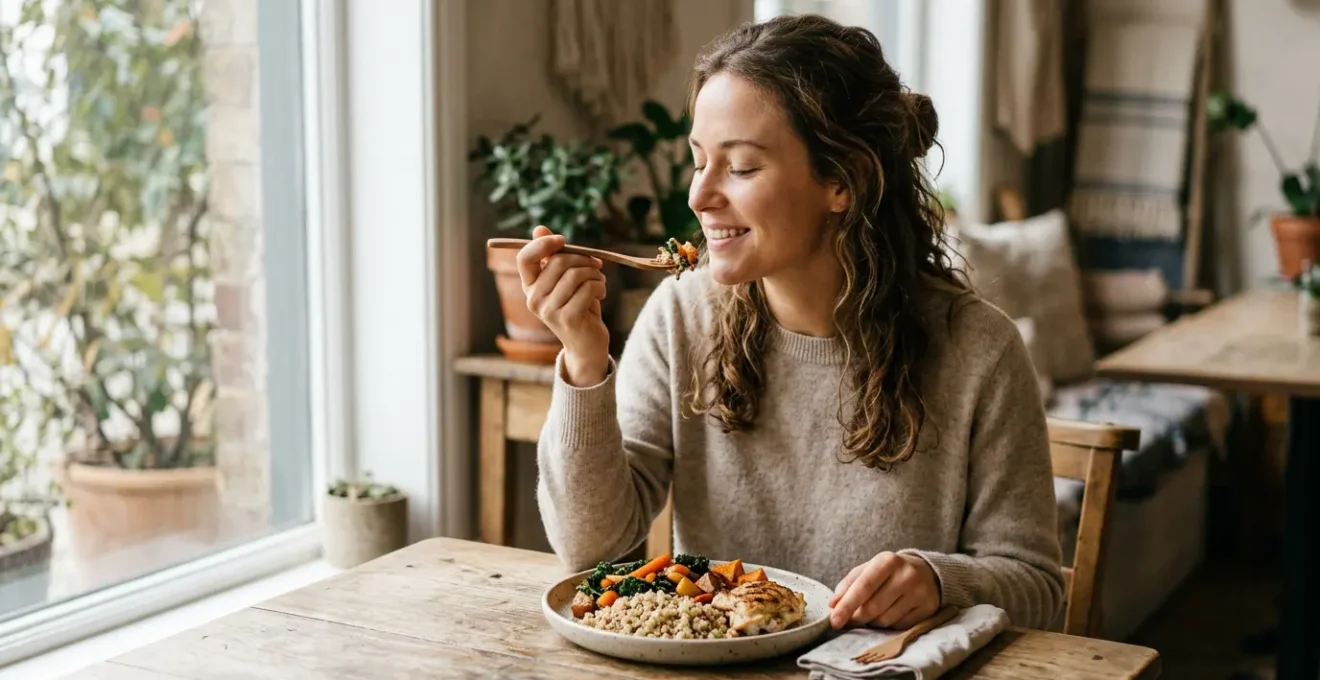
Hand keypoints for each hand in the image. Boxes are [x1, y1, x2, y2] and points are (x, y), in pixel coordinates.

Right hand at [517, 225, 610, 385]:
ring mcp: (548, 311)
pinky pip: (587, 288)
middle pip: (558, 261)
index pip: (525, 257)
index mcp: (529, 286)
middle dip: (583, 259)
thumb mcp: (564, 279)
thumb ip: (552, 255)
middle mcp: (533, 299)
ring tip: (599, 282)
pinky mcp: (567, 318)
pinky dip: (600, 286)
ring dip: (595, 273)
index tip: (563, 240)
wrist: (586, 343)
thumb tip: (539, 228)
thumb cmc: (577, 306)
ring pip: (576, 274)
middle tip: (596, 265)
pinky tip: (601, 294)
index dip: (543, 243)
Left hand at [827, 552, 939, 629]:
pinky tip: (889, 614)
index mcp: (888, 561)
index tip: (834, 621)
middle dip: (857, 617)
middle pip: (873, 607)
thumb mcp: (869, 569)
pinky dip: (888, 625)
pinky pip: (899, 626)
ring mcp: (919, 593)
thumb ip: (849, 584)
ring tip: (872, 613)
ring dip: (872, 622)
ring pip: (885, 620)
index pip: (864, 587)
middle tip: (850, 619)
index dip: (846, 606)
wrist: (927, 572)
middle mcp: (906, 575)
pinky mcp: (927, 608)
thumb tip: (833, 604)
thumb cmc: (890, 571)